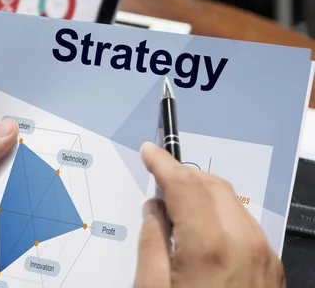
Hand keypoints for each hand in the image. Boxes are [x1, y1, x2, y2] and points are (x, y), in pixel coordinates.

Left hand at [0, 104, 18, 287]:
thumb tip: (4, 129)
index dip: (1, 113)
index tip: (27, 114)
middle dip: (14, 146)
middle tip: (38, 144)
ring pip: (2, 173)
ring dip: (14, 175)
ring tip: (32, 171)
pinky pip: (1, 198)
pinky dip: (11, 199)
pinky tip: (23, 198)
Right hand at [134, 142, 284, 287]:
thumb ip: (150, 244)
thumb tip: (154, 210)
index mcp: (209, 245)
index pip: (185, 185)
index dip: (163, 164)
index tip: (149, 151)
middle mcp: (243, 242)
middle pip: (212, 186)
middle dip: (183, 176)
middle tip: (159, 184)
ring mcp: (262, 254)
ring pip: (232, 202)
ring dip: (203, 194)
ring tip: (178, 212)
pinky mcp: (271, 268)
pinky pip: (245, 225)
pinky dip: (221, 215)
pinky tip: (203, 233)